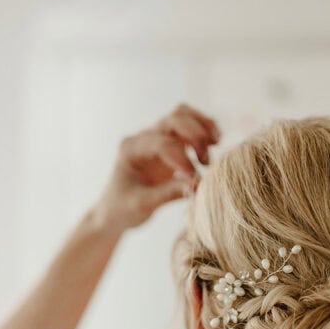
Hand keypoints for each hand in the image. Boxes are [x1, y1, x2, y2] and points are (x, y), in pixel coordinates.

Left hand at [92, 103, 219, 234]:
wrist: (115, 212)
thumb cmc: (122, 209)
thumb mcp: (142, 205)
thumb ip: (168, 194)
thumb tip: (198, 184)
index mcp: (130, 149)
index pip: (161, 144)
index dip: (182, 158)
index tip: (194, 177)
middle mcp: (143, 138)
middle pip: (174, 119)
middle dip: (195, 136)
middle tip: (205, 162)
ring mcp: (156, 138)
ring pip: (183, 115)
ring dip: (202, 128)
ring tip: (214, 147)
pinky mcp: (170, 144)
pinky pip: (189, 126)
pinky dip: (204, 129)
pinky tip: (214, 144)